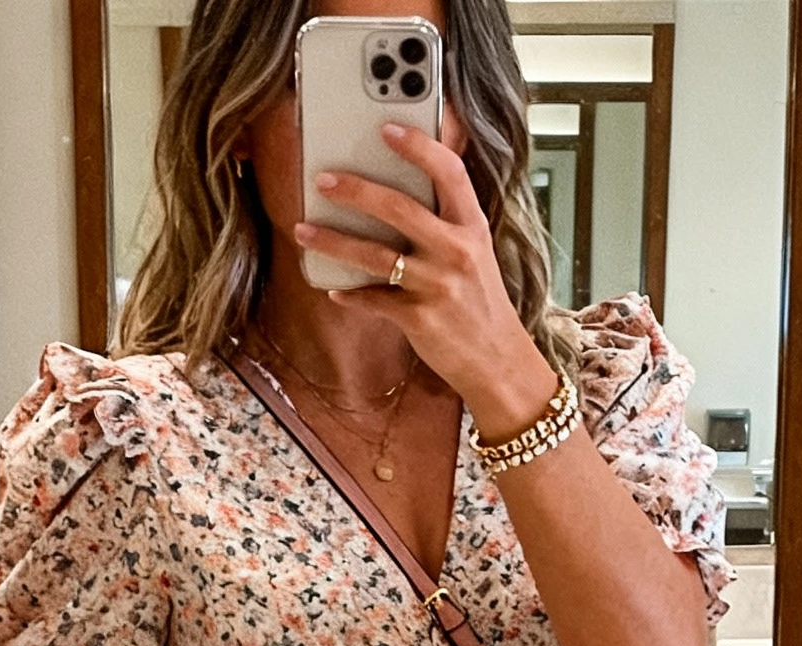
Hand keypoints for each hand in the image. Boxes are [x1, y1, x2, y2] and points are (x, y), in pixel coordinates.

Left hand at [295, 125, 558, 434]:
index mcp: (472, 227)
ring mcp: (437, 286)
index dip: (418, 146)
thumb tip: (396, 192)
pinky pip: (373, 300)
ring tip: (303, 229)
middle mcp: (456, 251)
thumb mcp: (476, 253)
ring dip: (333, 241)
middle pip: (399, 207)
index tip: (387, 128)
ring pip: (375, 255)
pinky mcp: (419, 319)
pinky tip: (333, 290)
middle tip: (323, 179)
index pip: (449, 172)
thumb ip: (447, 221)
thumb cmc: (480, 303)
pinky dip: (350, 295)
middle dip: (355, 189)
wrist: (497, 361)